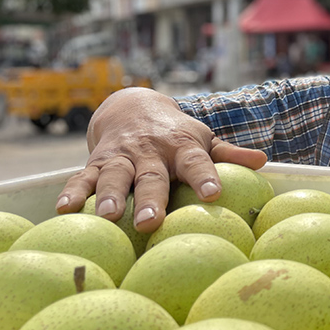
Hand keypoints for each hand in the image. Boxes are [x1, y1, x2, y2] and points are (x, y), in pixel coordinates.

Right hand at [54, 88, 266, 232]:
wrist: (132, 108)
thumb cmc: (177, 136)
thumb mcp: (204, 140)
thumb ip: (230, 153)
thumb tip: (263, 160)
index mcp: (181, 146)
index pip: (196, 161)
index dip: (205, 175)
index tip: (213, 193)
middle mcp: (150, 151)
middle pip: (151, 176)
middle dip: (150, 198)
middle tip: (150, 222)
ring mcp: (121, 156)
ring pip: (114, 176)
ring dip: (110, 196)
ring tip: (107, 216)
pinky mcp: (95, 162)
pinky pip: (82, 178)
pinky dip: (73, 193)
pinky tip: (65, 211)